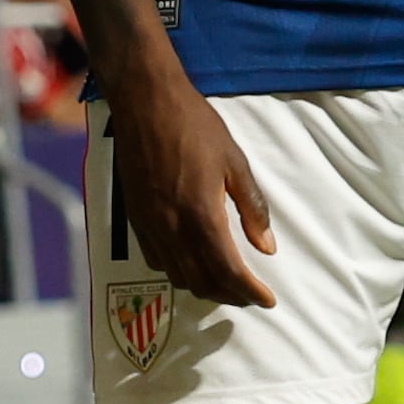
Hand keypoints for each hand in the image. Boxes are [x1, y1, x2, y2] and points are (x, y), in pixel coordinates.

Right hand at [109, 78, 280, 311]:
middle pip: (202, 282)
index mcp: (202, 214)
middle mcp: (172, 228)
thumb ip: (252, 208)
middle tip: (251, 294)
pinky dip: (178, 271)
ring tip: (225, 282)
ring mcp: (150, 225)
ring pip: (177, 276)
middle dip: (230, 295)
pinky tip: (191, 261)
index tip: (267, 300)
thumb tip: (266, 247)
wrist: (145, 102)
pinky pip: (156, 260)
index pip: (229, 271)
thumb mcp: (235, 162)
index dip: (250, 292)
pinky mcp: (135, 218)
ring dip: (204, 286)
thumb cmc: (195, 126)